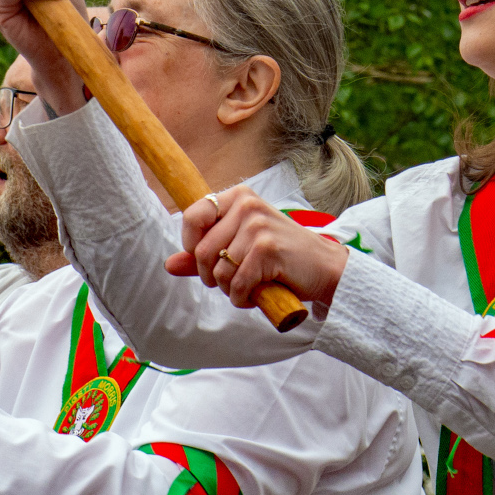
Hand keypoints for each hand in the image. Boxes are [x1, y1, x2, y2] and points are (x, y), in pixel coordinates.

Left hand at [169, 185, 348, 309]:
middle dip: (212, 275)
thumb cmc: (282, 256)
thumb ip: (205, 253)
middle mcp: (247, 205)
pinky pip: (236, 284)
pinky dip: (243, 298)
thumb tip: (169, 264)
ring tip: (251, 284)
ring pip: (218, 271)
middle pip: (201, 251)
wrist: (324, 267)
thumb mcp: (241, 247)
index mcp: (239, 197)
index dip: (191, 245)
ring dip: (230, 289)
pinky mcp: (267, 249)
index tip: (210, 259)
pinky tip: (257, 293)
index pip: (192, 216)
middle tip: (235, 278)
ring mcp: (258, 226)